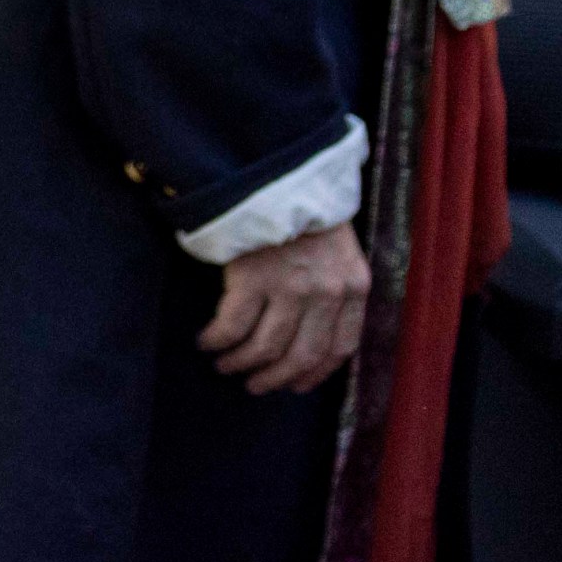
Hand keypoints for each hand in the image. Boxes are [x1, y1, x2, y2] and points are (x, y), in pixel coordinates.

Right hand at [200, 221, 368, 395]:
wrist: (275, 176)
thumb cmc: (305, 214)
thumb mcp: (340, 253)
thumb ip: (337, 291)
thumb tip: (311, 334)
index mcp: (354, 288)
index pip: (340, 348)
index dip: (315, 374)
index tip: (295, 385)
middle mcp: (326, 294)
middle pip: (301, 355)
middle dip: (275, 378)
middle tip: (254, 385)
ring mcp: (289, 287)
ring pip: (265, 348)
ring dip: (241, 363)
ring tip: (225, 365)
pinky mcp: (252, 279)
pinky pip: (232, 327)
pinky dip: (217, 340)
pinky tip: (207, 341)